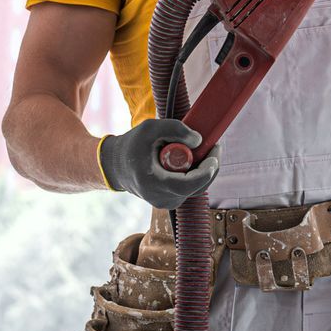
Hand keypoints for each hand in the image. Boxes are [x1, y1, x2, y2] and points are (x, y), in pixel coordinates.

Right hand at [98, 119, 221, 208]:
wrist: (115, 165)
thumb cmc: (132, 146)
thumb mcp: (150, 129)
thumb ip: (175, 129)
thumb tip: (199, 140)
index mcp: (154, 184)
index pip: (188, 185)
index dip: (206, 171)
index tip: (214, 154)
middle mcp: (162, 198)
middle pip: (197, 187)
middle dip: (210, 167)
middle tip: (215, 146)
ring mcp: (166, 201)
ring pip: (196, 188)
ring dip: (204, 170)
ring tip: (204, 150)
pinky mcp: (170, 199)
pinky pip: (190, 188)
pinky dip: (196, 174)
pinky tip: (196, 159)